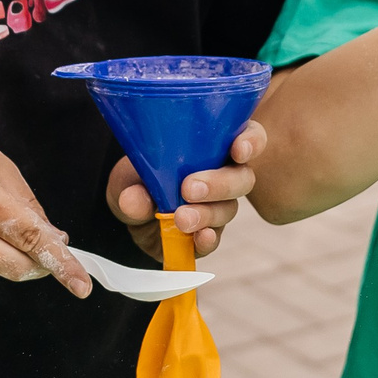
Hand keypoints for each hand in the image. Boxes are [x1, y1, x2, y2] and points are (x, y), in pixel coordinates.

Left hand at [108, 119, 265, 261]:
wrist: (130, 213)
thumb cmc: (138, 179)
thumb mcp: (126, 177)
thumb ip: (131, 186)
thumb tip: (135, 199)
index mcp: (214, 147)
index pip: (247, 137)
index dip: (250, 142)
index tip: (238, 149)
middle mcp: (223, 176)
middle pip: (242, 178)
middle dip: (220, 184)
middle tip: (190, 189)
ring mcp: (218, 208)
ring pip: (228, 209)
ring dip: (207, 214)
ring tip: (182, 218)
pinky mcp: (206, 235)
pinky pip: (214, 239)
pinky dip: (207, 240)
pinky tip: (199, 238)